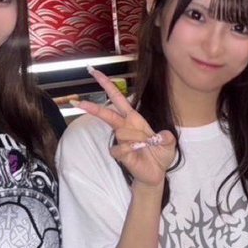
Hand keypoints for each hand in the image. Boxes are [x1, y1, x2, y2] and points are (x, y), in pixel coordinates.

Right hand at [76, 68, 176, 187]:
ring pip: (121, 132)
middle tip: (78, 102)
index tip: (96, 73)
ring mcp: (121, 141)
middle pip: (107, 113)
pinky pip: (121, 147)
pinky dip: (131, 149)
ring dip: (136, 138)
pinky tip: (137, 152)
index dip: (108, 86)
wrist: (157, 173)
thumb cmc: (160, 154)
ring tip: (146, 146)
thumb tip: (162, 135)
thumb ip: (167, 137)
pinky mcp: (120, 153)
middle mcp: (125, 127)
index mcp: (135, 119)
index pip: (119, 100)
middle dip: (93, 108)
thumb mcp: (169, 143)